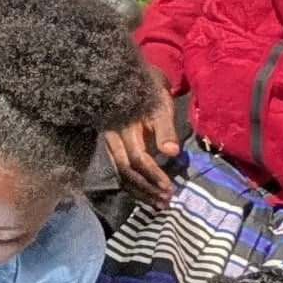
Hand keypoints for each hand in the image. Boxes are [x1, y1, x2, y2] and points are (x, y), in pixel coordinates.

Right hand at [102, 65, 180, 205]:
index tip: (169, 188)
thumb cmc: (150, 91)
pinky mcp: (112, 149)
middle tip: (165, 201)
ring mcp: (110, 145)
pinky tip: (146, 193)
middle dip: (146, 189)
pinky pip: (119, 171)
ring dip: (139, 192)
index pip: (137, 159)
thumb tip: (172, 153)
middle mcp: (112, 140)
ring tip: (158, 203)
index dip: (153, 175)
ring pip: (120, 175)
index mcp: (124, 129)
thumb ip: (165, 130)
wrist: (128, 78)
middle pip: (126, 172)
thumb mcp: (161, 105)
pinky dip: (133, 186)